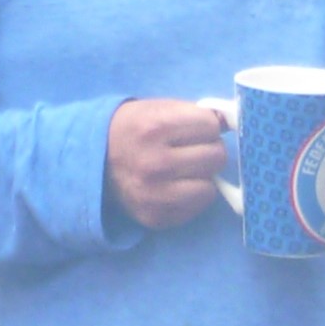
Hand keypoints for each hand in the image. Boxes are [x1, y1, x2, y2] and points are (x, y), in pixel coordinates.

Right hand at [105, 96, 229, 231]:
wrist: (94, 160)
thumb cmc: (133, 129)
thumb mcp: (157, 109)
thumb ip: (194, 113)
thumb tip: (230, 123)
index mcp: (156, 127)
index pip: (211, 127)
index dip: (206, 126)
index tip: (194, 129)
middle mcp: (156, 163)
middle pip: (216, 157)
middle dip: (208, 150)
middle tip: (191, 150)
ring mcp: (156, 194)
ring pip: (210, 186)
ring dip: (202, 177)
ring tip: (183, 170)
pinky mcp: (156, 217)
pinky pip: (196, 207)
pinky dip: (192, 196)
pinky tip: (175, 186)